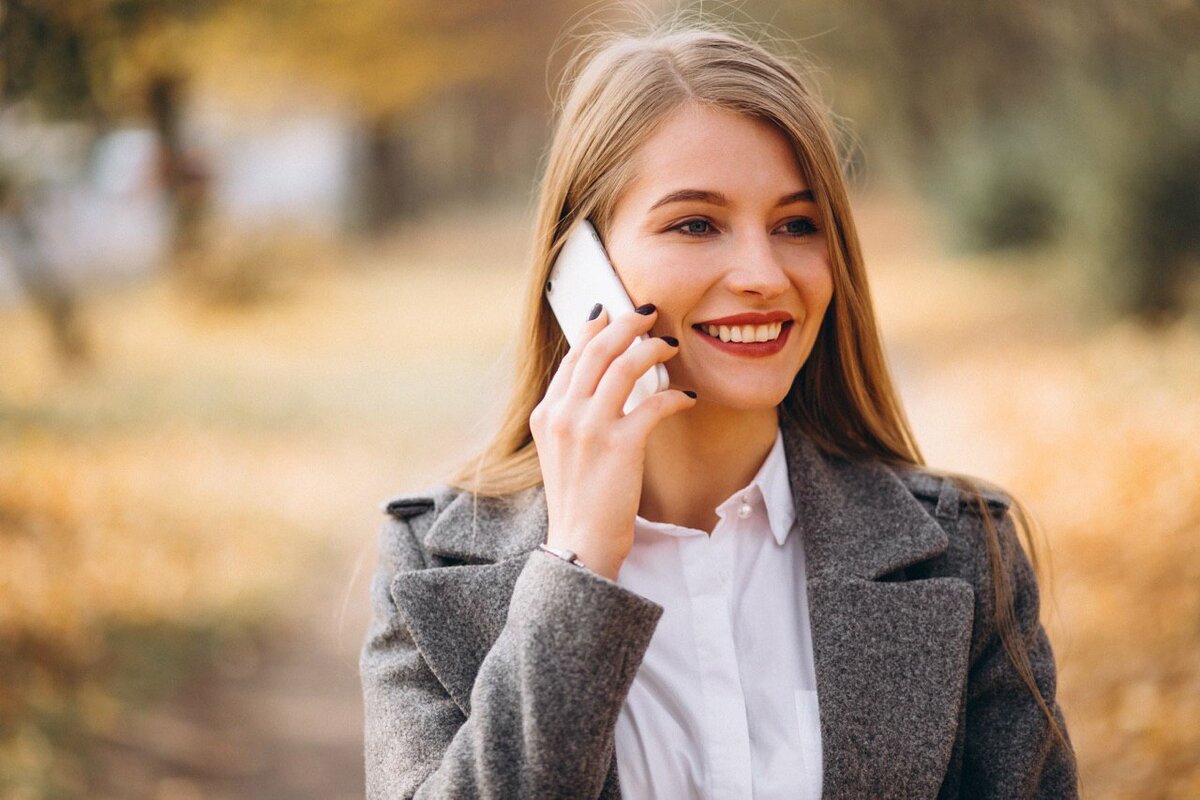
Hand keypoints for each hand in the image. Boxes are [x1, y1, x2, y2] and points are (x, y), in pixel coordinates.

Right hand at [530, 303, 696, 581]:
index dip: (594, 328)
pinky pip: (653, 403)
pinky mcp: (620, 445)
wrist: (579, 544)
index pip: (572, 357)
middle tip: (649, 313)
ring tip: (670, 345)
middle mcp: (563, 414)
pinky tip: (687, 398)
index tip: (612, 311)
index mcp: (546, 413)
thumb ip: (573, 415)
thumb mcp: (561, 451)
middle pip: (597, 350)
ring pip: (624, 366)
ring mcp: (589, 428)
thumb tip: (598, 381)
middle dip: (626, 324)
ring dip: (652, 349)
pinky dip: (674, 396)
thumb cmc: (578, 500)